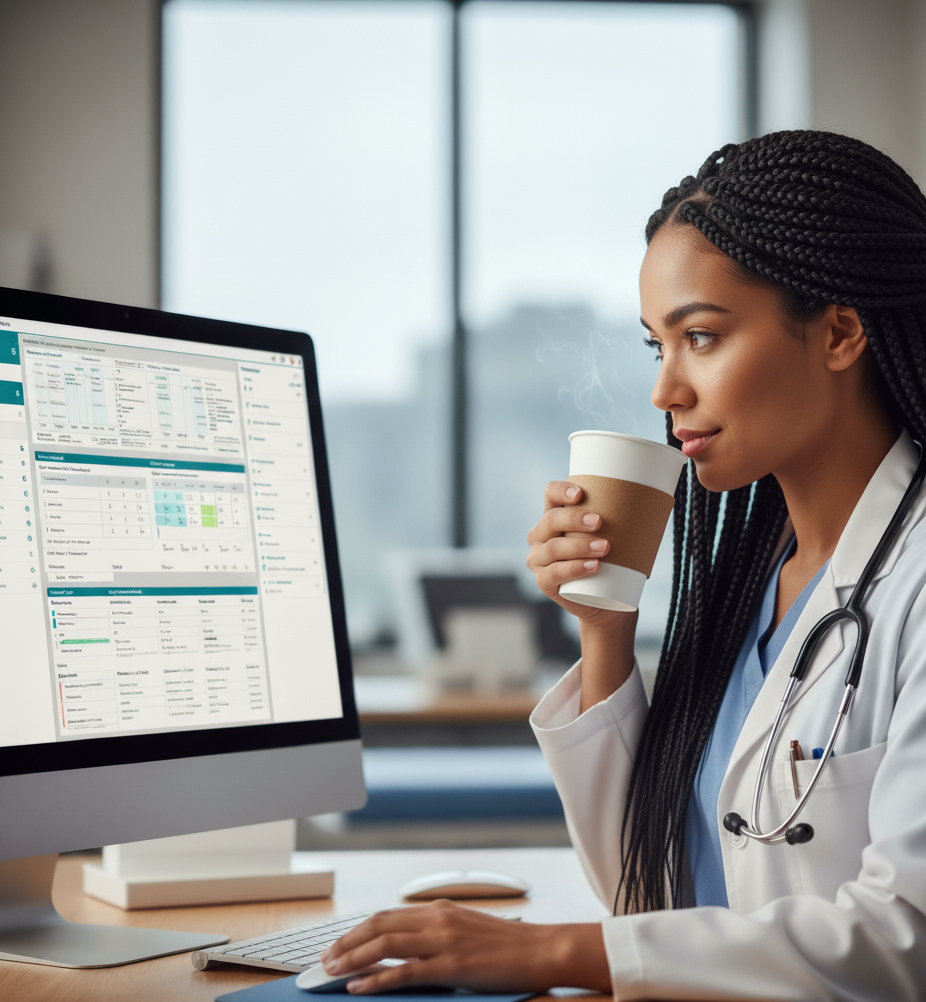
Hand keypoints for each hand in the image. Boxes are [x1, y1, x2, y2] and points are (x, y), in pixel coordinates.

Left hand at [319, 900, 610, 993]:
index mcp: (439, 909)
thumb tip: (406, 950)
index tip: (338, 944)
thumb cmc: (509, 946)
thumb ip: (437, 934)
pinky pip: (405, 972)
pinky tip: (359, 988)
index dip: (357, 931)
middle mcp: (437, 918)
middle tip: (324, 960)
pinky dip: (377, 979)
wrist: (542, 950)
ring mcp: (443, 941)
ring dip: (353, 959)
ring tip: (332, 973)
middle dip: (346, 943)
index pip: (386, 916)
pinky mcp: (452, 965)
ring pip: (385, 945)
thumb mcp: (467, 930)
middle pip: (378, 926)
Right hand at [526, 481, 636, 708]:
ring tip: (605, 547)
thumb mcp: (617, 536)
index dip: (560, 490)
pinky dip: (574, 569)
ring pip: (553, 548)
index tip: (581, 493)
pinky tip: (593, 566)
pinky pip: (554, 574)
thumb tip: (662, 493)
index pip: (549, 494)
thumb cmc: (613, 562)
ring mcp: (539, 560)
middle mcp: (540, 536)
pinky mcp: (545, 583)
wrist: (608, 603)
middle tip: (601, 522)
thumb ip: (627, 515)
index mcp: (554, 516)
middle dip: (574, 519)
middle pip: (550, 520)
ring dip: (578, 546)